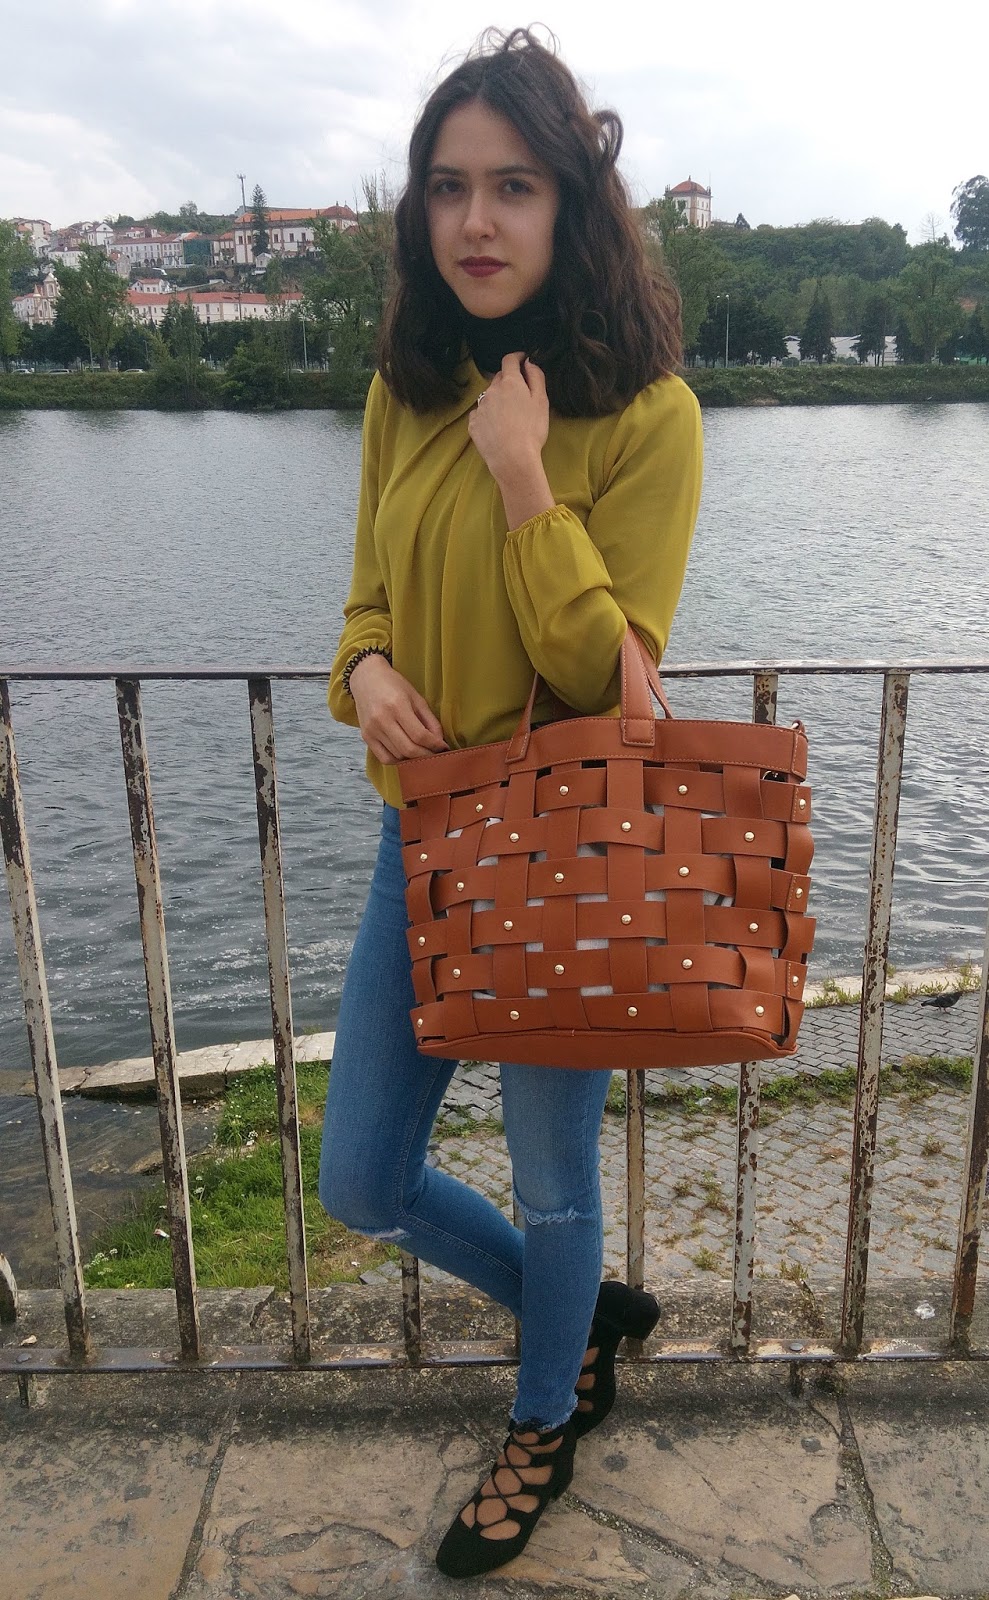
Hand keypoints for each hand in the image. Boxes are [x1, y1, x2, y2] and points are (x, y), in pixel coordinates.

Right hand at [348, 653, 447, 764]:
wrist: (366, 679)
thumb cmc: (394, 685)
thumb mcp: (416, 698)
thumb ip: (430, 720)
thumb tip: (439, 742)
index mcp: (397, 706)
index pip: (420, 735)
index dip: (435, 745)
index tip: (443, 747)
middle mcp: (382, 719)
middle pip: (409, 749)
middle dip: (426, 755)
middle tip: (435, 753)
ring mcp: (372, 730)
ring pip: (398, 756)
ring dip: (413, 758)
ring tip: (422, 751)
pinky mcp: (366, 737)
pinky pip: (384, 758)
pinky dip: (398, 760)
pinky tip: (405, 754)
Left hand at [467, 352, 550, 491]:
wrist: (512, 459)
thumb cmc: (531, 430)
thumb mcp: (542, 401)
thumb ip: (536, 376)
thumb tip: (529, 362)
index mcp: (509, 382)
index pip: (509, 360)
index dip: (517, 357)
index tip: (523, 360)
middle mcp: (490, 390)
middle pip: (499, 379)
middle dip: (508, 382)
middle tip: (520, 396)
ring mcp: (479, 407)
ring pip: (488, 396)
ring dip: (497, 400)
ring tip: (508, 417)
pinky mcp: (473, 424)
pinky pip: (480, 414)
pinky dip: (487, 416)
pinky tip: (496, 428)